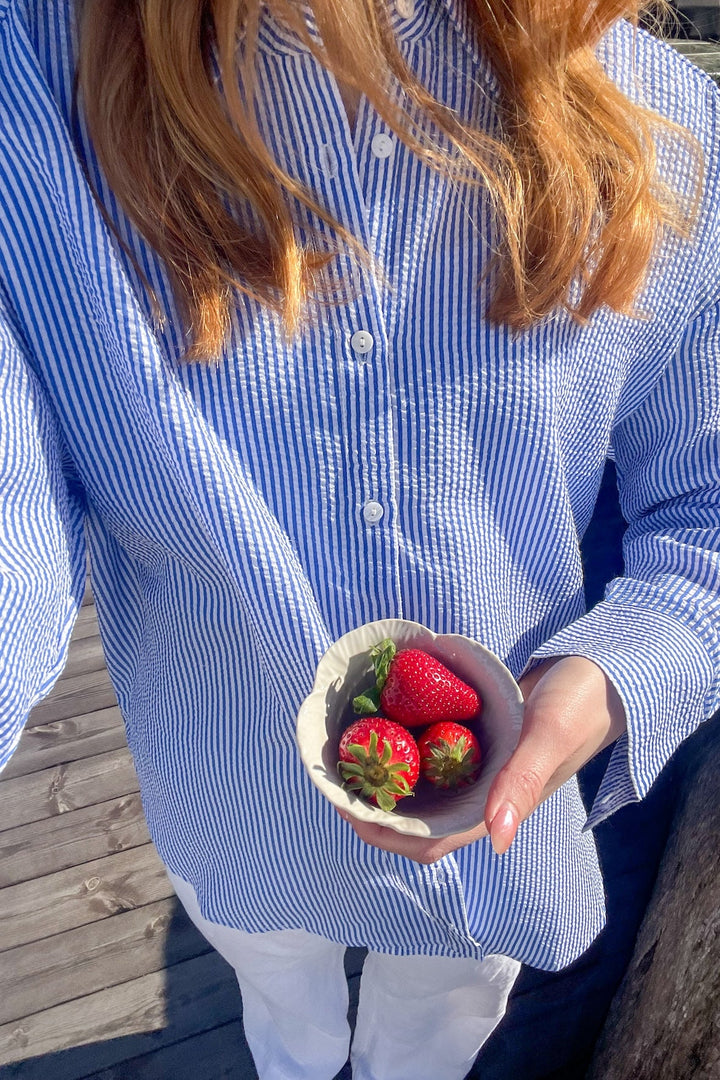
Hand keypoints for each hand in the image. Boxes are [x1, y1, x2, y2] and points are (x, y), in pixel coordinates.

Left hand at [338, 655, 625, 863]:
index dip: (382, 833)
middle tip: (331, 774)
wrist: (602, 673)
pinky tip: (377, 722)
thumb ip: (523, 782)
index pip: (427, 840)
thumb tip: (497, 839)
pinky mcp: (474, 742)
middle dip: (368, 805)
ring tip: (343, 752)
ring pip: (417, 786)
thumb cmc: (580, 705)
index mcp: (496, 807)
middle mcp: (480, 794)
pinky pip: (428, 752)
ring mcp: (476, 769)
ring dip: (380, 777)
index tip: (343, 807)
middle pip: (411, 818)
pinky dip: (401, 745)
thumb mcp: (550, 735)